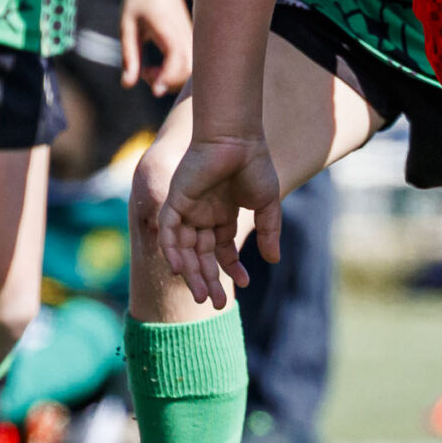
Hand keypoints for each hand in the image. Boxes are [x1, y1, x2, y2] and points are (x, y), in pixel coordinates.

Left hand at [122, 0, 190, 94]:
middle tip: (145, 74)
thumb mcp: (127, 26)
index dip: (168, 79)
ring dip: (172, 78)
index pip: (178, 62)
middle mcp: (185, 35)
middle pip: (189, 72)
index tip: (154, 91)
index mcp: (169, 30)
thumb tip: (127, 84)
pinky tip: (158, 65)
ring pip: (192, 70)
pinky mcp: (190, 39)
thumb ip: (129, 56)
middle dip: (168, 82)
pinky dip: (174, 72)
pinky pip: (190, 64)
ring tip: (149, 70)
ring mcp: (190, 37)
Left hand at [158, 129, 281, 308]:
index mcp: (222, 213)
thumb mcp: (266, 205)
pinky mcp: (175, 200)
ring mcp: (187, 208)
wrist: (236, 138)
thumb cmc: (253, 164)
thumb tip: (273, 260)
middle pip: (201, 255)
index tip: (244, 283)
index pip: (222, 249)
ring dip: (191, 273)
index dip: (231, 268)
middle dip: (209, 280)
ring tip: (202, 296)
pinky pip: (168, 232)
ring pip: (184, 249)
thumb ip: (268, 232)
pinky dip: (172, 251)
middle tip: (217, 304)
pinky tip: (181, 270)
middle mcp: (202, 214)